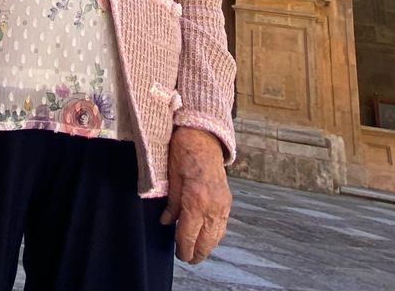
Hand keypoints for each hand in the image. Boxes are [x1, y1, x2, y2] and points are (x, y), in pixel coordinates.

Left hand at [160, 126, 229, 263]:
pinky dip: (215, 234)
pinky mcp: (227, 200)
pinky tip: (208, 235)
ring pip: (217, 236)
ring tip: (196, 250)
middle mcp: (212, 206)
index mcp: (195, 202)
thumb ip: (171, 205)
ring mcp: (223, 204)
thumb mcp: (171, 179)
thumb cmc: (183, 153)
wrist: (203, 137)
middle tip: (186, 257)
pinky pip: (223, 224)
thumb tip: (167, 223)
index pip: (189, 237)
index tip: (179, 255)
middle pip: (206, 241)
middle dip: (196, 253)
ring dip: (207, 246)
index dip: (183, 250)